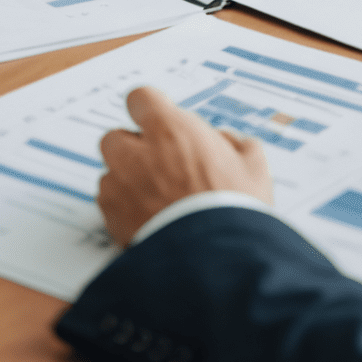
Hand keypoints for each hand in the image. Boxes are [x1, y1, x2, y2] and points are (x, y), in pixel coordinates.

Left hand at [97, 86, 272, 246]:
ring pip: (109, 172)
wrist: (217, 263)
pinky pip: (107, 204)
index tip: (159, 119)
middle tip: (158, 164)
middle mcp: (139, 153)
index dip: (149, 108)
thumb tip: (223, 141)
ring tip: (154, 199)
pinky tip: (147, 220)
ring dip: (125, 179)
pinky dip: (121, 208)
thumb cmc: (235, 211)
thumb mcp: (254, 166)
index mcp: (172, 130)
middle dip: (132, 147)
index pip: (140, 98)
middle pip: (115, 136)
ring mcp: (121, 187)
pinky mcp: (111, 220)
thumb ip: (234, 143)